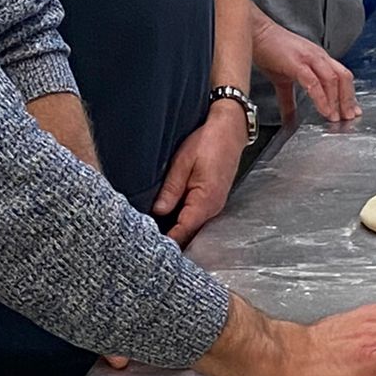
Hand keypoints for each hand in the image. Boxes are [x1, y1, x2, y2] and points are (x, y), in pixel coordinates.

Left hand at [155, 107, 247, 245]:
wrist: (230, 129)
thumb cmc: (209, 142)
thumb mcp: (183, 162)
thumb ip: (171, 189)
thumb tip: (158, 212)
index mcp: (206, 201)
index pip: (183, 231)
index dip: (167, 240)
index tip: (148, 246)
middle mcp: (213, 208)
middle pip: (189, 233)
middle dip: (169, 237)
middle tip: (145, 240)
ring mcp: (215, 205)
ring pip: (192, 226)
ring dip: (175, 228)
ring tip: (153, 231)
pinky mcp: (213, 200)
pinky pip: (196, 216)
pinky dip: (183, 219)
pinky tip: (169, 217)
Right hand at [252, 17, 359, 125]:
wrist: (256, 33)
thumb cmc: (269, 51)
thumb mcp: (282, 79)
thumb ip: (288, 100)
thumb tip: (289, 118)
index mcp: (318, 58)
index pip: (341, 75)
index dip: (349, 94)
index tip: (352, 111)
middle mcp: (318, 56)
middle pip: (343, 77)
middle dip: (347, 99)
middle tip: (349, 118)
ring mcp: (309, 58)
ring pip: (332, 79)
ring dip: (337, 100)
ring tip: (336, 117)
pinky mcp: (297, 63)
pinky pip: (313, 82)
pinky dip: (321, 98)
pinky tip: (323, 110)